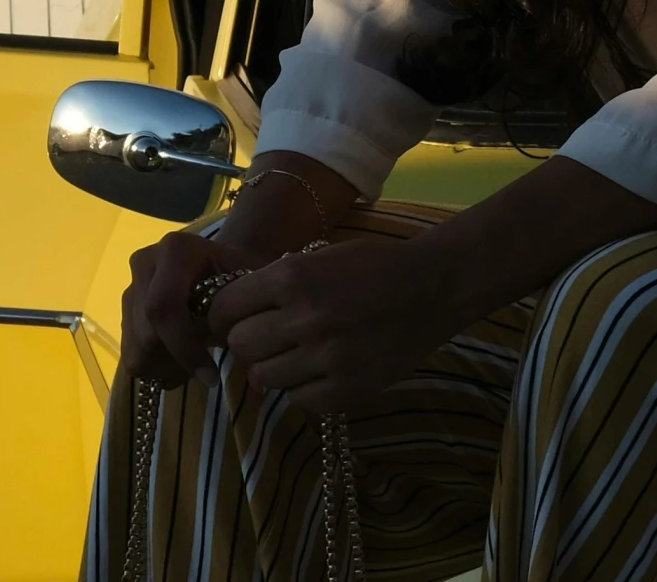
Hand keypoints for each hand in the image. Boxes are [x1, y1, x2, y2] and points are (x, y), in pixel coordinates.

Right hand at [122, 227, 267, 387]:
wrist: (220, 263)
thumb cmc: (238, 273)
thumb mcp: (245, 285)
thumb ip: (230, 312)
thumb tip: (220, 345)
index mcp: (175, 249)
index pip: (164, 307)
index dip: (184, 347)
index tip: (211, 376)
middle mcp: (144, 264)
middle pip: (146, 334)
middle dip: (177, 361)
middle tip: (206, 371)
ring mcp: (130, 289)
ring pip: (135, 351)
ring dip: (166, 369)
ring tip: (196, 363)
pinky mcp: (124, 313)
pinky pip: (131, 356)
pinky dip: (156, 369)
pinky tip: (181, 360)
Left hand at [208, 236, 457, 413]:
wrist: (433, 288)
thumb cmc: (373, 267)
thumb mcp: (321, 258)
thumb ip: (277, 284)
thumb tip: (231, 317)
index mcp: (294, 277)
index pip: (224, 308)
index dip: (223, 314)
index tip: (233, 318)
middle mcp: (304, 319)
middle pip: (240, 345)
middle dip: (248, 340)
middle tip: (271, 335)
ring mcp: (325, 359)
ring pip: (262, 377)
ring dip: (273, 366)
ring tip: (299, 352)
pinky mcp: (344, 391)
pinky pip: (296, 399)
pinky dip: (303, 387)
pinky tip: (323, 368)